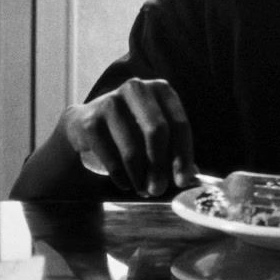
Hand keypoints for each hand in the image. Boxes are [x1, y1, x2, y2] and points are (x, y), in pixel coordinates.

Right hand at [60, 77, 197, 196]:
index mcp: (160, 89)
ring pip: (132, 148)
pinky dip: (120, 176)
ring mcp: (110, 102)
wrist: (87, 123)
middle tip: (159, 190)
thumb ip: (175, 152)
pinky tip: (125, 183)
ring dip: (139, 176)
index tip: (183, 181)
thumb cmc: (132, 128)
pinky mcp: (90, 121)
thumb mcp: (155, 132)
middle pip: (156, 131)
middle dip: (160, 166)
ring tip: (143, 189)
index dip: (183, 154)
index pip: (179, 124)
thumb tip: (191, 180)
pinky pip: (110, 158)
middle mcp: (136, 89)